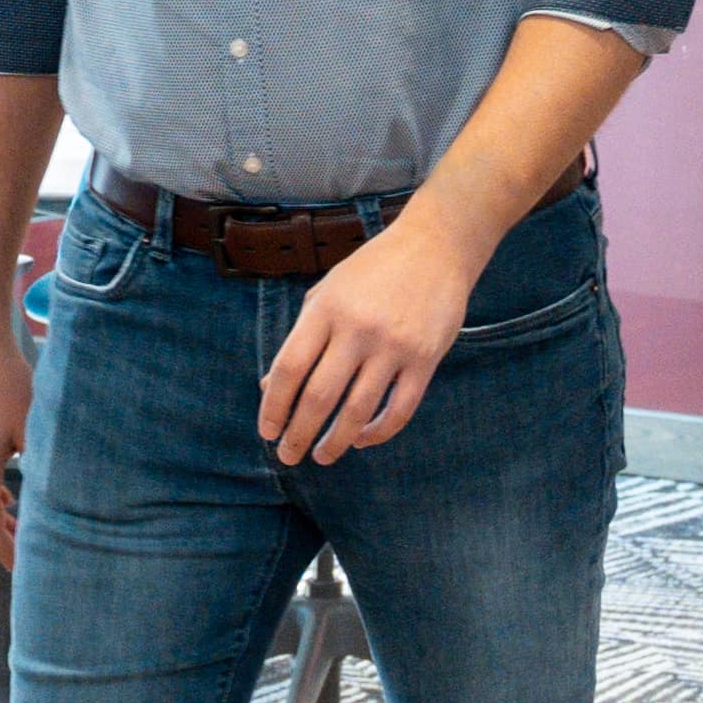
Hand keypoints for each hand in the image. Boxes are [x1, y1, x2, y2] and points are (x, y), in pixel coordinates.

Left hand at [262, 212, 478, 465]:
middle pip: (319, 396)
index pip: (289, 368)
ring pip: (358, 410)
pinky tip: (361, 439)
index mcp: (326, 309)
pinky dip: (378, 432)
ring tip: (322, 457)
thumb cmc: (372, 271)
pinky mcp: (426, 358)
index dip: (273, 406)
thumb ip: (300, 337)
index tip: (267, 432)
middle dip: (298, 433)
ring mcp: (394, 344)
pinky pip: (400, 409)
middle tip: (288, 456)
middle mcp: (358, 328)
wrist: (435, 245)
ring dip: (335, 442)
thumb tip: (270, 388)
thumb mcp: (327, 292)